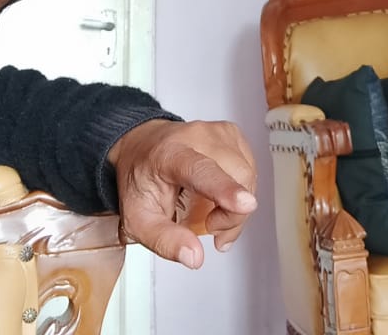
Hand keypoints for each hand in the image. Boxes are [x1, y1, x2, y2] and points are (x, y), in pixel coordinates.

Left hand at [108, 119, 256, 268]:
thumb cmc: (141, 181)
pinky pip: (249, 169)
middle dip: (231, 215)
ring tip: (213, 214)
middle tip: (210, 228)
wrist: (141, 147)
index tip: (246, 205)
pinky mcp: (232, 134)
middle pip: (235, 178)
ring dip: (237, 207)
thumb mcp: (138, 220)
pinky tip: (220, 195)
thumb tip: (195, 257)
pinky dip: (240, 191)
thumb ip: (164, 241)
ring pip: (248, 176)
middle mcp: (196, 136)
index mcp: (169, 155)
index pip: (201, 171)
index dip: (225, 189)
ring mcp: (217, 132)